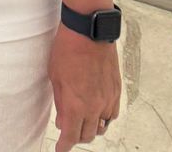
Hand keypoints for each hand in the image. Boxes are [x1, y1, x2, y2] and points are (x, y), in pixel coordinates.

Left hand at [49, 23, 121, 149]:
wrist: (89, 31)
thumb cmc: (68, 48)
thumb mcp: (55, 76)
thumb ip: (60, 102)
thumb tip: (62, 120)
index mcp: (75, 105)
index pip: (70, 136)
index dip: (64, 146)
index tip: (61, 149)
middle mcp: (94, 106)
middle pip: (87, 135)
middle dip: (76, 137)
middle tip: (69, 133)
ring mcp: (107, 99)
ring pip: (102, 126)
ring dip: (92, 128)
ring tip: (83, 123)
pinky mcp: (116, 90)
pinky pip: (112, 113)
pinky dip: (105, 117)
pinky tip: (98, 112)